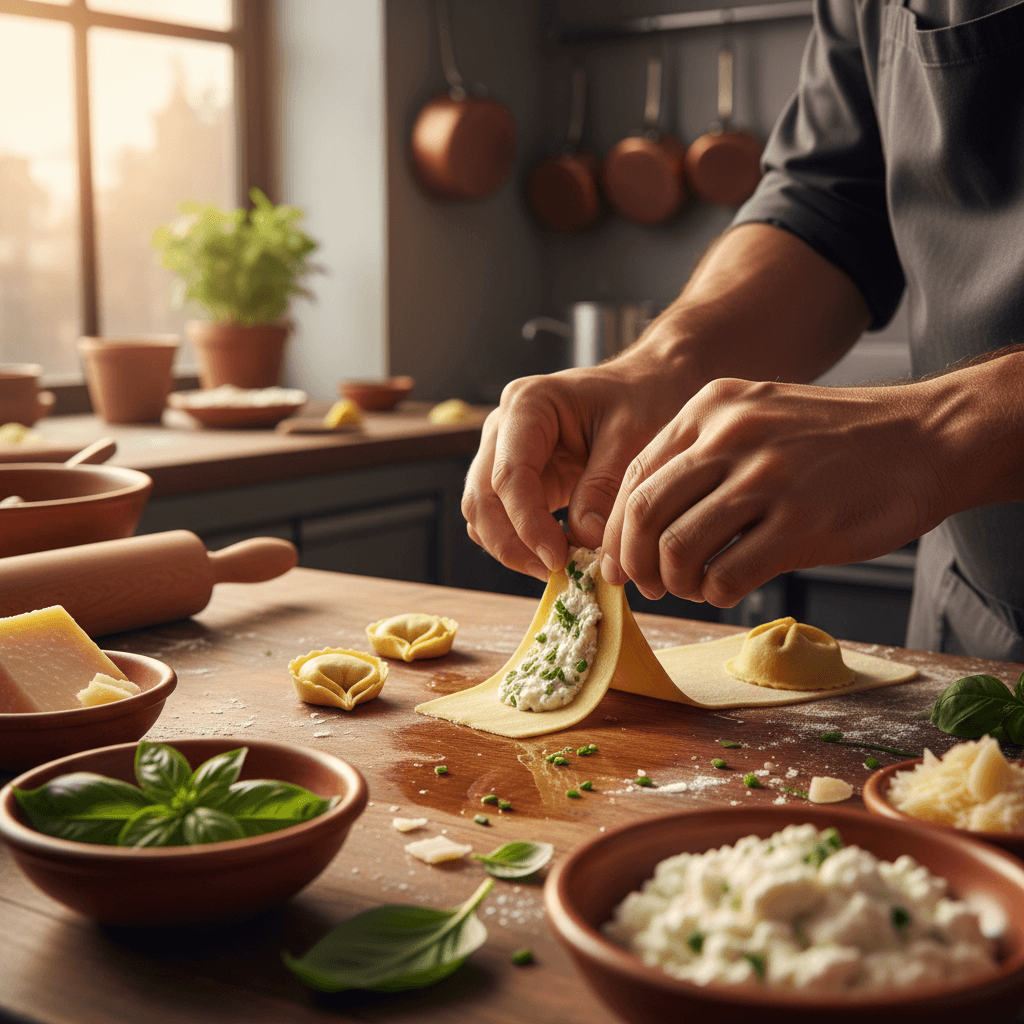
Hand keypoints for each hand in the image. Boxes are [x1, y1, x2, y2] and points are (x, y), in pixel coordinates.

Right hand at [462, 361, 684, 579]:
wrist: (648, 388)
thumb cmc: (644, 400)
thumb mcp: (634, 437)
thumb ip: (605, 488)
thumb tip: (585, 541)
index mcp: (528, 404)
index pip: (509, 475)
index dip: (527, 525)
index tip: (558, 559)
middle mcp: (503, 428)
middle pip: (482, 498)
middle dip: (512, 543)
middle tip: (555, 572)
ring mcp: (502, 453)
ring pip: (481, 513)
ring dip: (511, 548)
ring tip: (558, 568)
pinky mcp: (514, 477)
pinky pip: (499, 519)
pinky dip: (518, 544)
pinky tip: (556, 556)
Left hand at [600, 377, 947, 604]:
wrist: (925, 438)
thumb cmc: (835, 441)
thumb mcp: (757, 417)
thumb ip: (701, 456)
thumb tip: (642, 524)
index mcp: (711, 408)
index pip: (635, 476)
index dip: (616, 529)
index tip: (619, 561)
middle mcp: (731, 436)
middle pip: (643, 513)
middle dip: (633, 562)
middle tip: (647, 585)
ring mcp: (767, 478)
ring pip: (677, 548)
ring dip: (674, 582)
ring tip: (692, 587)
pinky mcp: (801, 522)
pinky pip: (728, 573)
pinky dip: (715, 593)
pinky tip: (727, 589)